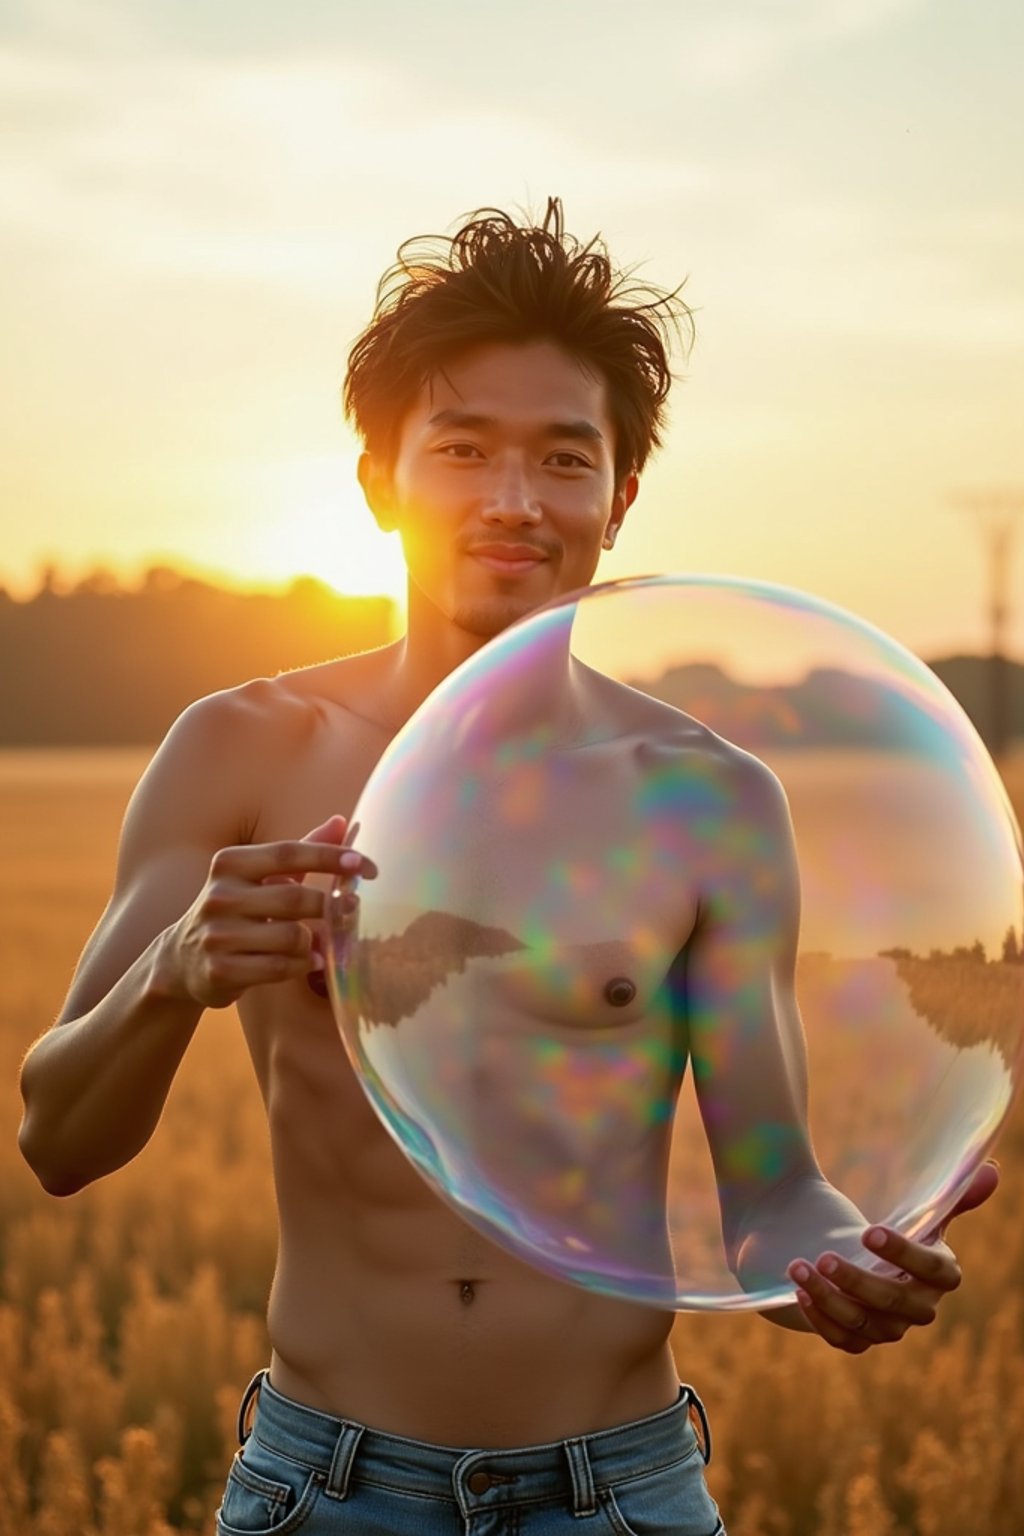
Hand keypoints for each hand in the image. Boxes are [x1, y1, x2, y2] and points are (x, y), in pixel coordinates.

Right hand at [170, 815, 376, 1008]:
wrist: (183, 959)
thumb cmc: (237, 910)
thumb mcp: (261, 876)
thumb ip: (300, 851)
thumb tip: (341, 822)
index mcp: (231, 863)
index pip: (289, 853)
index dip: (331, 857)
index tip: (365, 864)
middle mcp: (220, 895)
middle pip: (295, 898)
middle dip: (330, 907)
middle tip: (351, 912)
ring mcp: (218, 934)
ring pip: (293, 937)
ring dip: (314, 942)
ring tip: (316, 944)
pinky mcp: (220, 970)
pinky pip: (281, 968)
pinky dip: (304, 965)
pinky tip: (309, 962)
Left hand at [785, 1159, 999, 1352]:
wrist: (862, 1265)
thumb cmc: (897, 1236)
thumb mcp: (923, 1215)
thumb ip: (954, 1195)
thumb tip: (993, 1167)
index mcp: (940, 1275)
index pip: (934, 1271)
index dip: (905, 1254)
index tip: (869, 1232)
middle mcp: (919, 1308)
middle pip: (894, 1301)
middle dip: (858, 1280)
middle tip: (825, 1256)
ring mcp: (889, 1329)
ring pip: (863, 1323)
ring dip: (830, 1297)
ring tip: (799, 1267)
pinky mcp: (859, 1341)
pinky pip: (843, 1340)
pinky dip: (821, 1319)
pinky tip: (801, 1293)